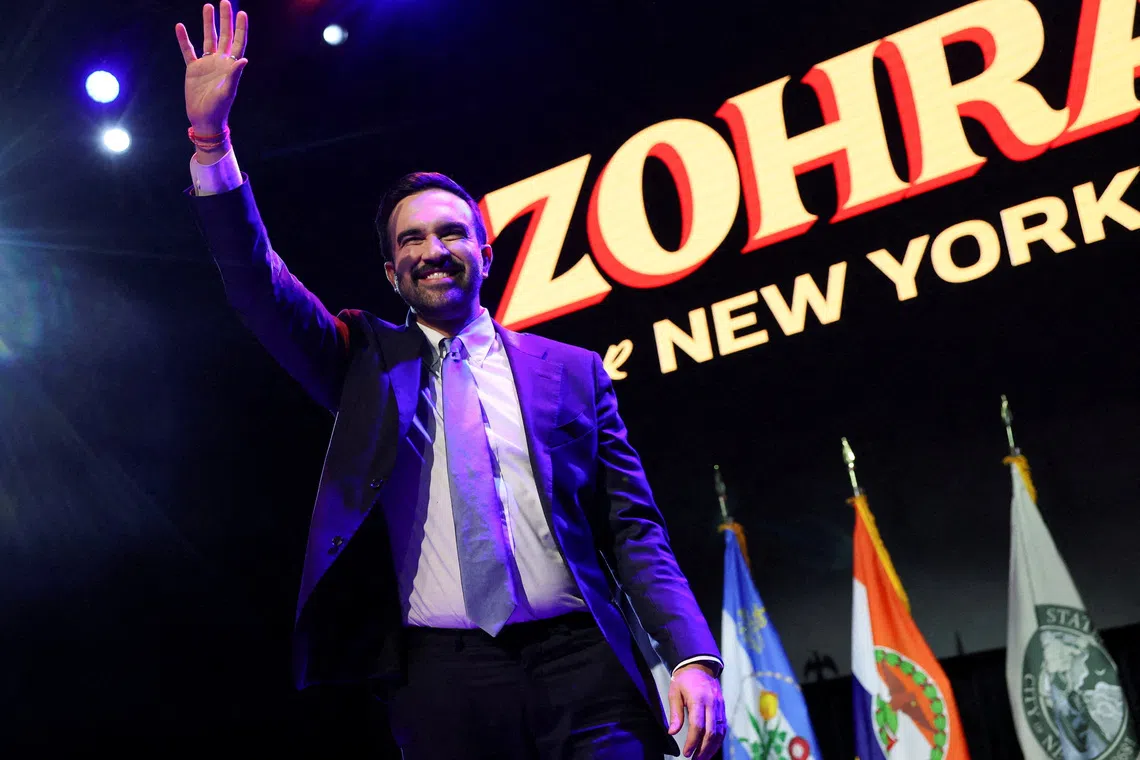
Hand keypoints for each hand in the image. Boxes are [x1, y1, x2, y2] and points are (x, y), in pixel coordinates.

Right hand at [175, 2, 248, 134]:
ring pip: (208, 38)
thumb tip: (243, 58)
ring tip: (207, 6)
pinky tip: (180, 26)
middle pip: (224, 36)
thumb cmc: (219, 108)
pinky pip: (188, 50)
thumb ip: (234, 75)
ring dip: (208, 23)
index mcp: (230, 66)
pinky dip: (184, 39)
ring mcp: (206, 64)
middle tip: (225, 2)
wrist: (204, 119)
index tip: (242, 13)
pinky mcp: (193, 69)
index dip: (240, 28)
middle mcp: (220, 62)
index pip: (238, 43)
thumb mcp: (227, 91)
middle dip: (225, 19)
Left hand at [668, 663, 725, 759]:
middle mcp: (712, 703)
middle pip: (711, 731)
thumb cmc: (685, 680)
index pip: (697, 725)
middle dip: (703, 749)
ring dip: (712, 748)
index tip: (686, 752)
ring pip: (719, 732)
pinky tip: (711, 748)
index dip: (692, 741)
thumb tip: (672, 732)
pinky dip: (718, 740)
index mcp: (699, 698)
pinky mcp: (723, 708)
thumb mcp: (674, 692)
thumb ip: (675, 713)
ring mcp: (720, 706)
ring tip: (703, 758)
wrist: (700, 666)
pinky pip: (723, 727)